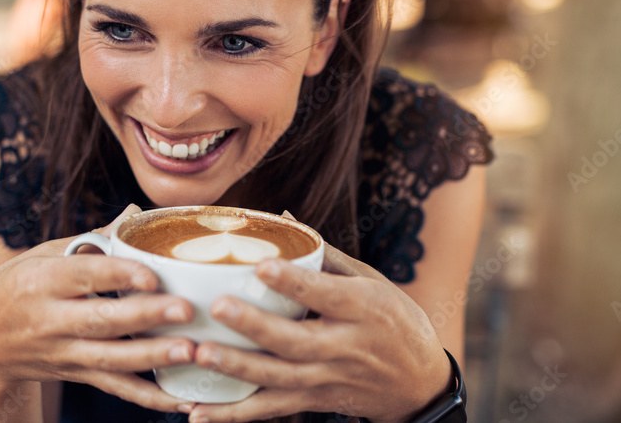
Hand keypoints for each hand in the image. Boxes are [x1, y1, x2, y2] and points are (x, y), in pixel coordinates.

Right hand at [0, 204, 197, 413]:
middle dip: (144, 316)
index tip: (151, 274)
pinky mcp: (76, 374)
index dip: (117, 275)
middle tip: (184, 309)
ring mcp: (63, 352)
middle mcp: (49, 320)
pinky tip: (180, 400)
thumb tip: (134, 214)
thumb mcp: (42, 255)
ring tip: (188, 350)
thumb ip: (92, 240)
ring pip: (110, 358)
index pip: (82, 276)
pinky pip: (115, 388)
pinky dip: (149, 397)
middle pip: (101, 320)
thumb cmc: (17, 288)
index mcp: (41, 281)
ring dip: (151, 357)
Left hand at [187, 245, 452, 422]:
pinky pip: (272, 410)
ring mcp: (330, 379)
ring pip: (280, 378)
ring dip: (238, 369)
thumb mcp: (372, 281)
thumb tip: (281, 218)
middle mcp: (347, 347)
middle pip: (297, 340)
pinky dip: (235, 415)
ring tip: (200, 354)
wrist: (420, 382)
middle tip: (218, 308)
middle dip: (256, 326)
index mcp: (364, 308)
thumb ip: (325, 255)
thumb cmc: (392, 319)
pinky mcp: (316, 401)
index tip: (262, 265)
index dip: (294, 282)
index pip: (326, 294)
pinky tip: (199, 412)